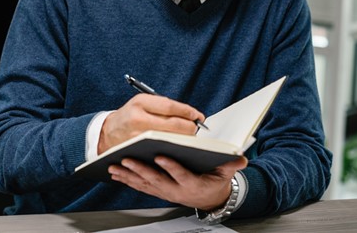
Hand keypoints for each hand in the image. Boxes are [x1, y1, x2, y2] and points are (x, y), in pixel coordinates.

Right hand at [98, 94, 205, 153]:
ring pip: (171, 138)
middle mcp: (138, 119)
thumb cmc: (130, 116)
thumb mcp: (142, 103)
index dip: (188, 112)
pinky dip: (173, 148)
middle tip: (196, 128)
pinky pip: (162, 149)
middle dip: (190, 127)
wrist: (107, 133)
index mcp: (140, 102)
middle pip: (174, 125)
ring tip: (189, 137)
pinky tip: (179, 146)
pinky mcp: (139, 150)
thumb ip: (163, 106)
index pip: (171, 106)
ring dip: (184, 138)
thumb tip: (190, 114)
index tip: (198, 116)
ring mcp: (138, 137)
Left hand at [108, 155, 247, 209]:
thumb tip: (241, 158)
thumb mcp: (225, 174)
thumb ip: (231, 165)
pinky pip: (141, 186)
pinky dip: (128, 180)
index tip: (160, 156)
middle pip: (157, 180)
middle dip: (141, 170)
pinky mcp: (158, 191)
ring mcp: (165, 192)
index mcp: (192, 184)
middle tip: (128, 160)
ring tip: (115, 166)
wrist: (210, 199)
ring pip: (145, 184)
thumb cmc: (214, 181)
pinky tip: (117, 173)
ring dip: (129, 175)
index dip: (171, 167)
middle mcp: (176, 190)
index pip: (181, 174)